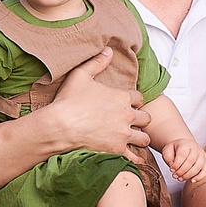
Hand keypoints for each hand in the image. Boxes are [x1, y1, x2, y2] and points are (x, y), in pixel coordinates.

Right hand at [34, 51, 152, 156]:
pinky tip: (133, 156)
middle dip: (140, 119)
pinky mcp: (117, 150)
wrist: (59, 126)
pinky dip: (135, 157)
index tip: (127, 104)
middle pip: (146, 117)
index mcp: (122, 97)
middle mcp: (127, 115)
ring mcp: (123, 134)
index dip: (134, 101)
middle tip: (131, 122)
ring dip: (140, 137)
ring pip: (144, 137)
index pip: (139, 97)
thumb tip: (108, 50)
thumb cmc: (68, 101)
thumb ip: (97, 62)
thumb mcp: (81, 75)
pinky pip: (134, 156)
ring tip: (132, 138)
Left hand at [160, 136, 205, 183]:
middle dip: (182, 171)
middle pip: (191, 161)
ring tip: (180, 178)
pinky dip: (199, 177)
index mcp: (186, 144)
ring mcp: (202, 155)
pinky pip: (205, 170)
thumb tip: (172, 165)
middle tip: (175, 176)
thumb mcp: (167, 150)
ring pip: (198, 166)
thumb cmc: (175, 150)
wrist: (184, 146)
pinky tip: (192, 180)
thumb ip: (167, 157)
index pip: (183, 155)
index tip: (171, 170)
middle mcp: (196, 148)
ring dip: (188, 175)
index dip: (177, 164)